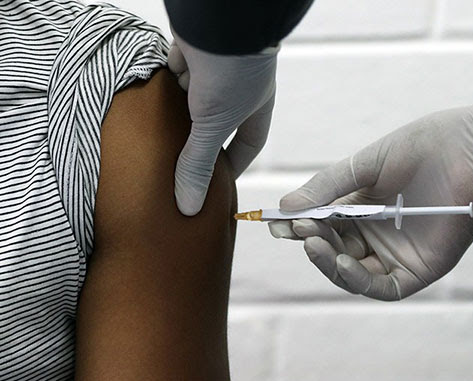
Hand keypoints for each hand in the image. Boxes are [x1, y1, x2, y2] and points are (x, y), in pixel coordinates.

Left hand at [168, 31, 277, 214]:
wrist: (218, 18)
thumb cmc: (233, 71)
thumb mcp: (213, 125)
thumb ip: (198, 164)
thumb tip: (188, 207)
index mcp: (255, 107)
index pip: (249, 143)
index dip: (236, 164)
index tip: (220, 183)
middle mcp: (237, 89)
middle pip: (217, 123)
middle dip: (200, 142)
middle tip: (181, 165)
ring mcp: (214, 69)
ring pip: (193, 99)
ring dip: (179, 112)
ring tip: (159, 138)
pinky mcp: (190, 52)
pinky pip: (175, 73)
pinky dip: (166, 84)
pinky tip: (153, 97)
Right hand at [269, 97, 472, 300]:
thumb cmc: (424, 147)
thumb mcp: (365, 165)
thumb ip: (328, 187)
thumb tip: (285, 209)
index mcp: (363, 208)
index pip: (324, 226)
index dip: (300, 226)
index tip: (277, 222)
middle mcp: (377, 234)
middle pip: (335, 251)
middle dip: (313, 241)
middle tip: (299, 227)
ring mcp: (397, 254)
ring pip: (353, 273)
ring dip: (329, 262)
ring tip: (312, 241)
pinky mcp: (419, 269)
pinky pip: (383, 286)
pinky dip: (357, 278)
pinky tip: (340, 261)